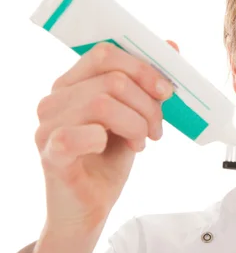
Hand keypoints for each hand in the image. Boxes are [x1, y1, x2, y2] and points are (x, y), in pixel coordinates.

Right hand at [34, 40, 178, 231]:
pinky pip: (80, 134)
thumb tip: (171, 46)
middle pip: (113, 79)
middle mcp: (55, 99)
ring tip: (140, 142)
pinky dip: (107, 139)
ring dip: (135, 124)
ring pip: (103, 102)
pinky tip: (115, 149)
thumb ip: (146, 82)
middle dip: (147, 104)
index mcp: (73, 83)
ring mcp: (47, 125)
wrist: (90, 206)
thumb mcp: (133, 115)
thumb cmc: (109, 158)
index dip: (143, 68)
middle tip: (156, 129)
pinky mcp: (50, 152)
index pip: (105, 54)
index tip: (166, 92)